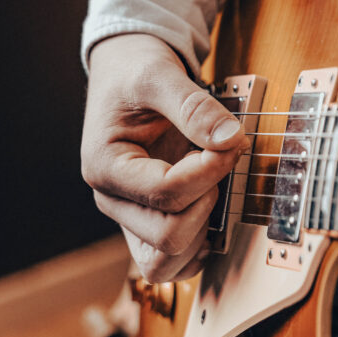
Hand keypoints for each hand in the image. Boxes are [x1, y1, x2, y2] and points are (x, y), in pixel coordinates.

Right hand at [81, 34, 244, 281]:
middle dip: (208, 200)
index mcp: (105, 167)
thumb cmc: (135, 73)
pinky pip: (172, 263)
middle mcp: (113, 200)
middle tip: (223, 160)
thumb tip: (229, 139)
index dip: (210, 171)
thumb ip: (194, 107)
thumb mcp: (159, 75)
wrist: (128, 73)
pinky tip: (213, 209)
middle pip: (168, 235)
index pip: (165, 193)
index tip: (232, 140)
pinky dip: (198, 246)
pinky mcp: (148, 223)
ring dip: (202, 232)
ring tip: (214, 189)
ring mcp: (129, 217)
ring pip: (165, 262)